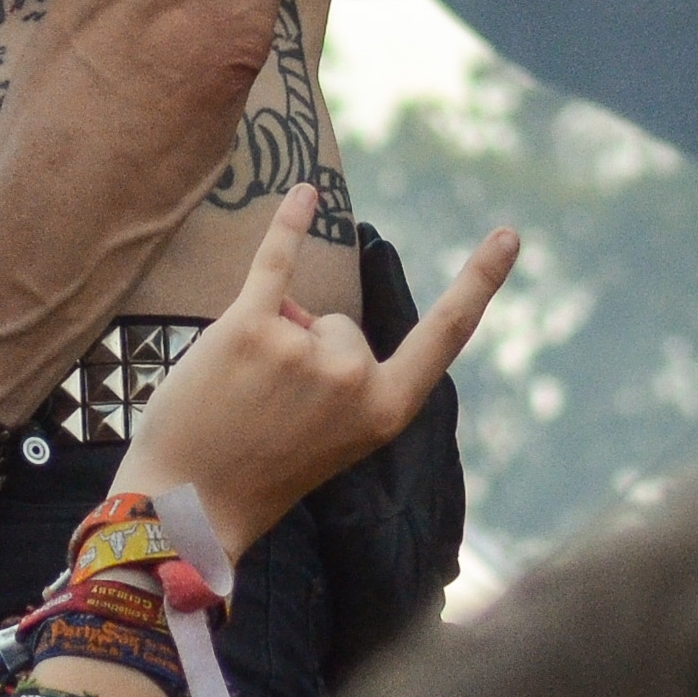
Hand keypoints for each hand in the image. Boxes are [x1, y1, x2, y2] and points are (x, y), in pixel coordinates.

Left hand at [117, 184, 517, 560]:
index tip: (510, 235)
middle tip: (268, 411)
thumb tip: (312, 316)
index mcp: (386, 412)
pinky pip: (275, 259)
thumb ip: (348, 379)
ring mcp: (302, 350)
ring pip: (301, 311)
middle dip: (307, 351)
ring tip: (239, 396)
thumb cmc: (258, 471)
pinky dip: (289, 224)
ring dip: (273, 335)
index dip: (481, 282)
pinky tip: (305, 193)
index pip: (445, 336)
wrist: (187, 504)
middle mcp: (352, 378)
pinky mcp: (249, 327)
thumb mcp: (337, 439)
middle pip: (340, 324)